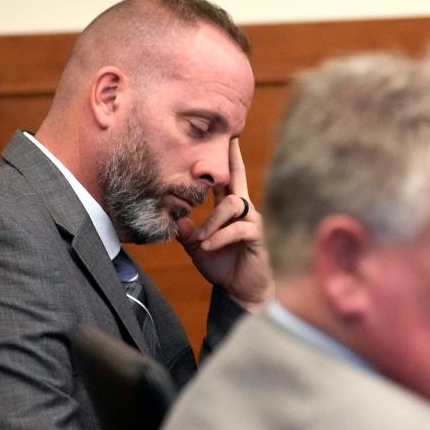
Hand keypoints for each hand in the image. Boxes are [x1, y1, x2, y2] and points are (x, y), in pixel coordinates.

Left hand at [177, 139, 272, 310]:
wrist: (240, 291)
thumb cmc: (222, 266)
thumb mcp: (197, 247)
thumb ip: (186, 232)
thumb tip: (173, 219)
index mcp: (229, 210)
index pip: (227, 180)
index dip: (227, 160)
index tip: (227, 138)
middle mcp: (243, 211)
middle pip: (237, 180)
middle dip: (232, 160)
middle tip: (230, 138)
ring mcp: (251, 222)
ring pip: (231, 205)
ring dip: (212, 221)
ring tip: (201, 240)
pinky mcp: (256, 237)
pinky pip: (238, 228)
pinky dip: (220, 236)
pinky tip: (208, 246)